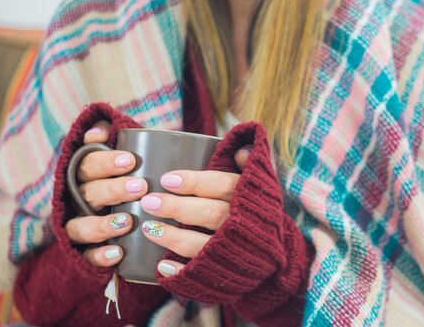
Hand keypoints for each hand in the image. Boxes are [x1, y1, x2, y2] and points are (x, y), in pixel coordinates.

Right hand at [64, 121, 147, 266]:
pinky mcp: (83, 251)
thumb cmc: (126, 176)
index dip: (106, 162)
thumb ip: (112, 136)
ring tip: (127, 222)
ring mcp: (78, 226)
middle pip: (88, 193)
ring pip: (81, 227)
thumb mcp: (121, 155)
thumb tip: (98, 131)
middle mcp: (77, 200)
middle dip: (114, 190)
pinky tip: (118, 253)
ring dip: (102, 225)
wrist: (118, 219)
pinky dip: (100, 256)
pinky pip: (86, 256)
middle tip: (140, 186)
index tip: (131, 160)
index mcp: (84, 175)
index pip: (88, 164)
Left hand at [139, 146, 252, 276]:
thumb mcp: (259, 186)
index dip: (195, 182)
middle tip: (149, 201)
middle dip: (178, 207)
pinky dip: (182, 270)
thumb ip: (248, 167)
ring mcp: (234, 250)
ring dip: (173, 237)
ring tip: (148, 228)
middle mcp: (243, 224)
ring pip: (202, 244)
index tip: (167, 179)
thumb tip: (241, 150)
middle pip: (210, 213)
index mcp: (249, 197)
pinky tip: (162, 266)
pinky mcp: (225, 272)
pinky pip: (202, 274)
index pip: (223, 185)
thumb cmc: (255, 211)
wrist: (274, 255)